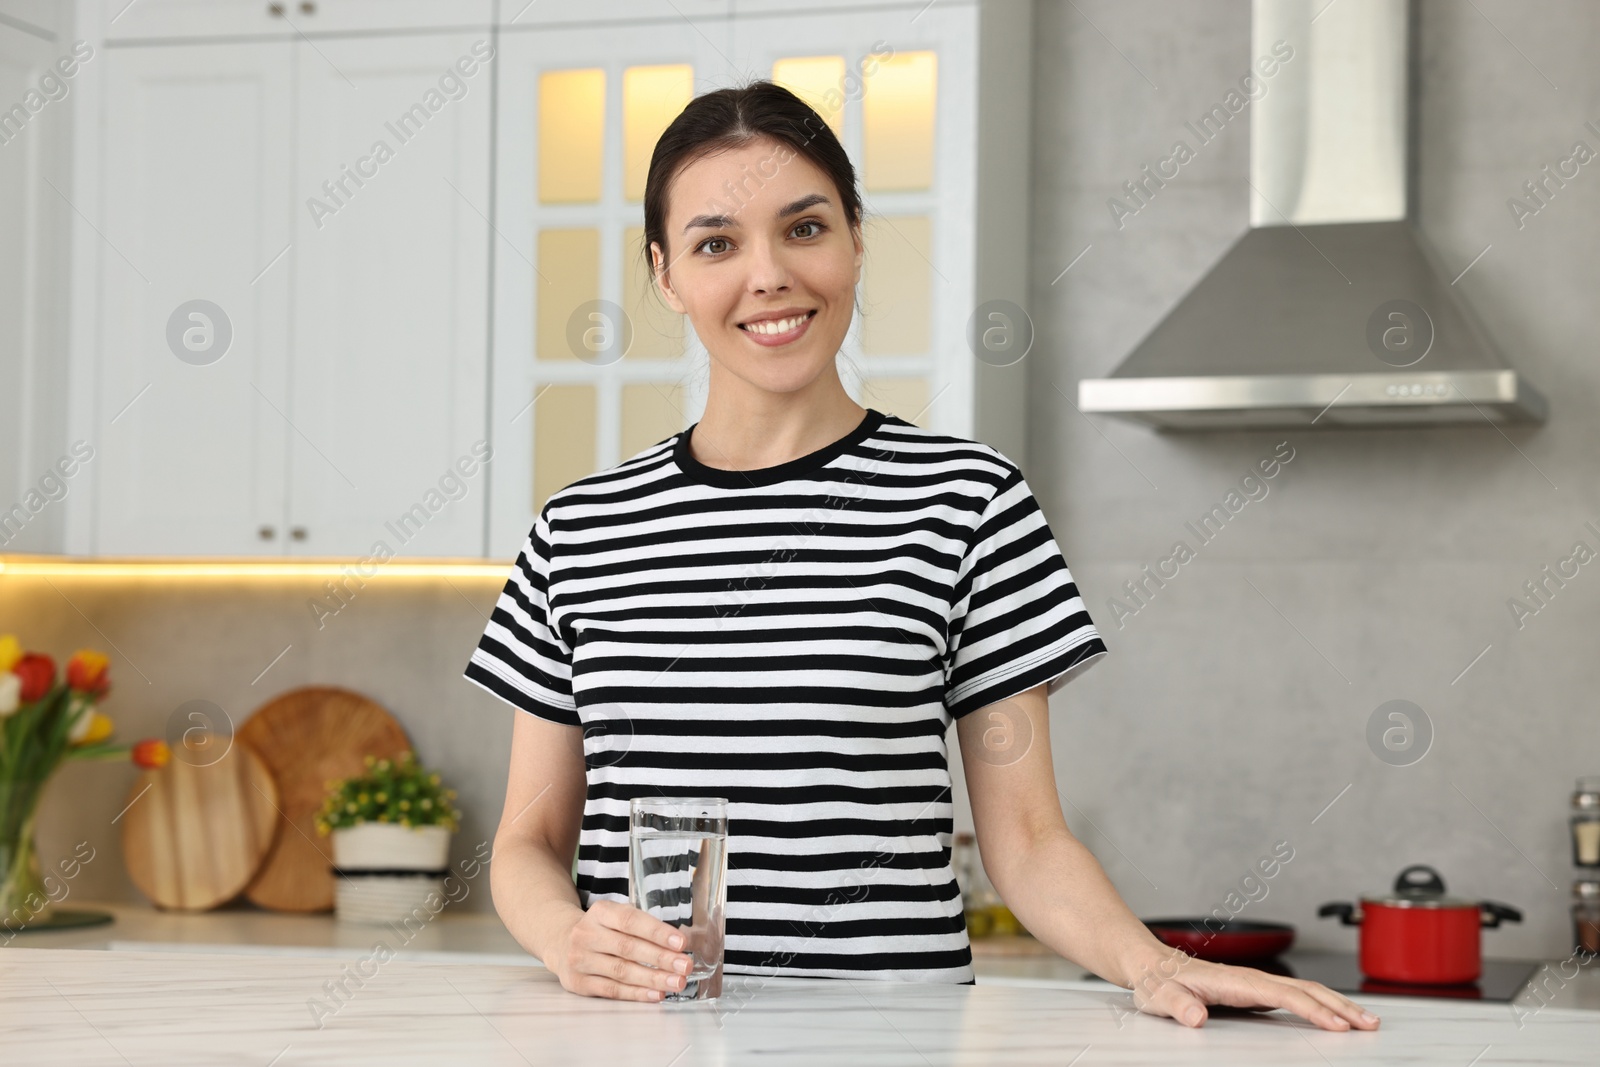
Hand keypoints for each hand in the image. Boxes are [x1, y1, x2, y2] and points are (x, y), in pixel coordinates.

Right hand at [546, 899, 695, 1001]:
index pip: (631, 920)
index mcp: (600, 912)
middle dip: (661, 958)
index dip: (657, 932)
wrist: (561, 942)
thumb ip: (642, 926)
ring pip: (621, 971)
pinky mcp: (578, 983)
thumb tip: (678, 944)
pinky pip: (612, 990)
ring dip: (653, 979)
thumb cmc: (601, 930)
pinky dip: (637, 993)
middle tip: (685, 966)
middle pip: (628, 948)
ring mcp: (580, 960)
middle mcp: (586, 934)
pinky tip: (656, 994)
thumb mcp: (615, 916)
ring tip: (676, 982)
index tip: (681, 942)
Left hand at [1127, 948, 1380, 1031]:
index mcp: (1233, 981)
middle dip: (1340, 1005)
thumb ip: (1176, 1004)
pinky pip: (1294, 997)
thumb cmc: (1155, 982)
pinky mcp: (1252, 992)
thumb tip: (1195, 1016)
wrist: (1149, 966)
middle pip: (1304, 989)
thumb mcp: (1158, 996)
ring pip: (1303, 991)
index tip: (1338, 1025)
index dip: (1311, 1009)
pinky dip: (1320, 1005)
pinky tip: (1333, 1016)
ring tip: (1366, 1020)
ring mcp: (1253, 984)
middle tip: (1371, 1024)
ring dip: (1336, 1003)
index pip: (1281, 995)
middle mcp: (1248, 979)